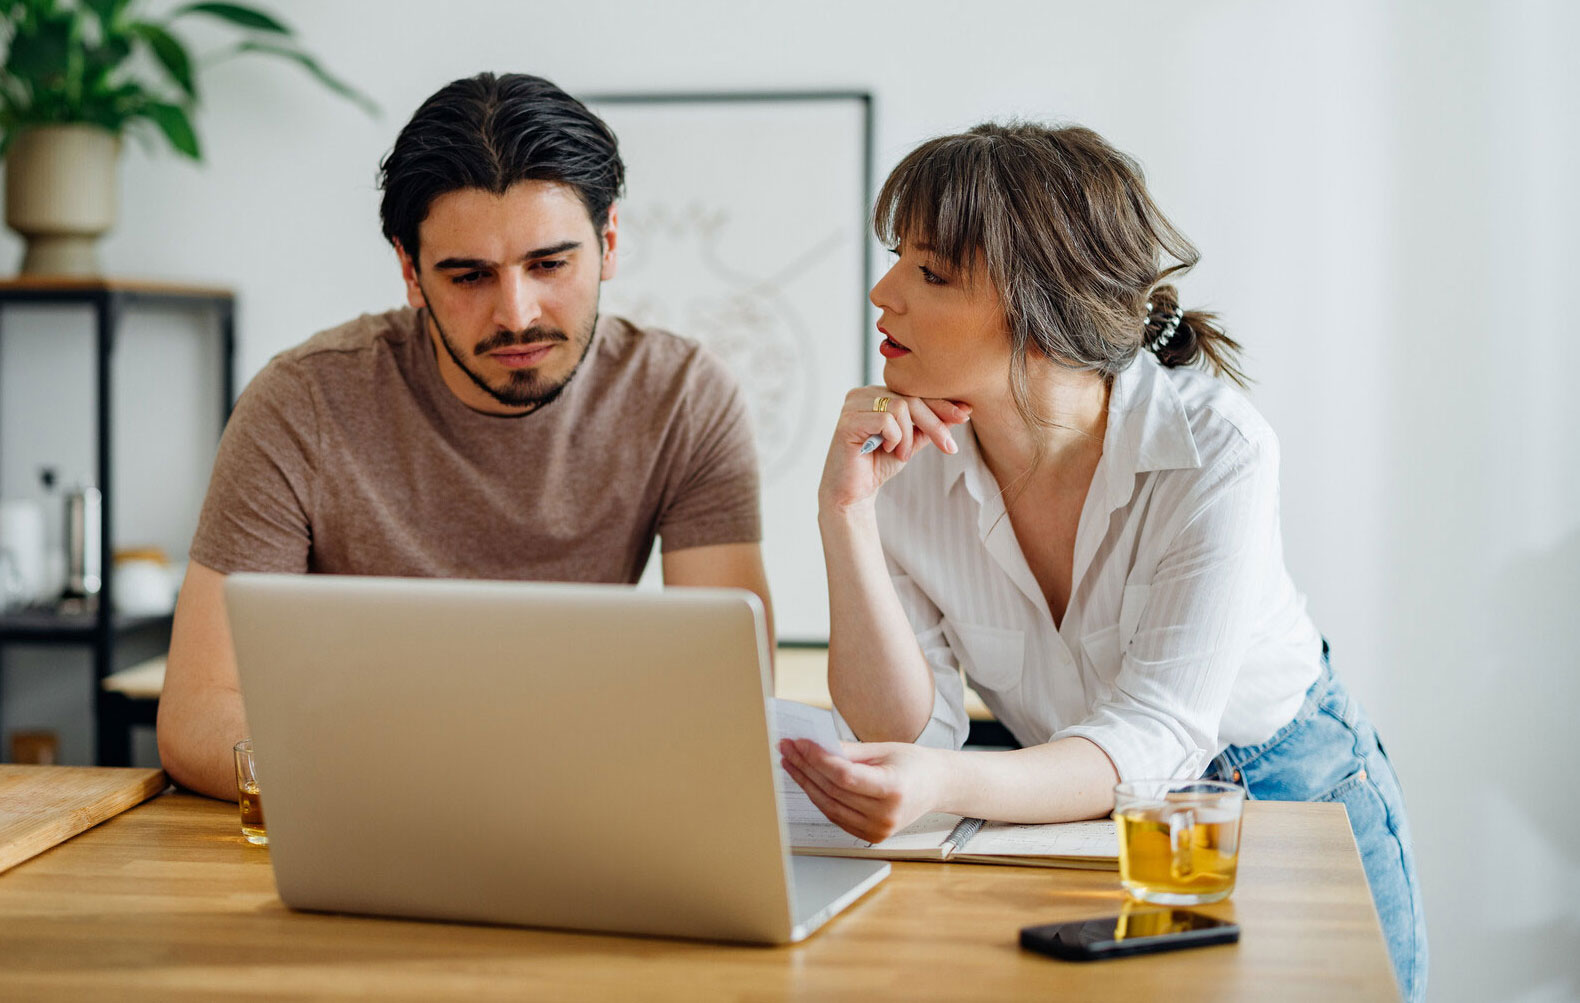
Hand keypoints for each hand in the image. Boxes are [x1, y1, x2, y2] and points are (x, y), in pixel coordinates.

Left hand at [779, 737, 944, 842]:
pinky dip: (818, 796)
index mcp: (894, 789)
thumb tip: (814, 745)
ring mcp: (878, 830)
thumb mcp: (883, 750)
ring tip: (789, 761)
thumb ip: (848, 751)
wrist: (935, 787)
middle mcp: (886, 815)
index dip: (819, 759)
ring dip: (805, 782)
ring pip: (828, 805)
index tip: (800, 743)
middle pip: (833, 791)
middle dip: (805, 767)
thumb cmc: (912, 764)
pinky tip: (805, 779)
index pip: (845, 777)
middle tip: (787, 747)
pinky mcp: (870, 836)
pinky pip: (835, 815)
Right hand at [818, 387, 970, 514]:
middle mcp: (864, 393)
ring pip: (900, 408)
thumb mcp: (911, 441)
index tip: (965, 414)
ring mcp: (853, 405)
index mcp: (878, 393)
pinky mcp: (847, 421)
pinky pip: (885, 420)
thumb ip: (930, 425)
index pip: (914, 393)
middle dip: (935, 423)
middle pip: (910, 399)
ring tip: (901, 454)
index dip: (941, 404)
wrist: (853, 493)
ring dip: (908, 436)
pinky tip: (886, 450)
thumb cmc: (878, 464)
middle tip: (948, 446)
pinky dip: (894, 438)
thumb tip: (962, 411)